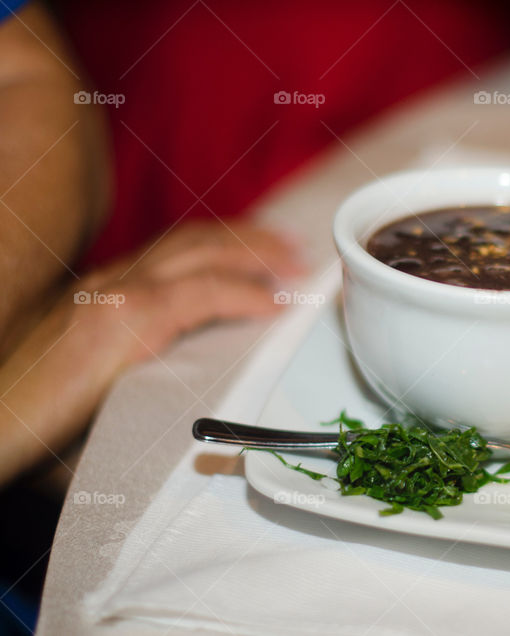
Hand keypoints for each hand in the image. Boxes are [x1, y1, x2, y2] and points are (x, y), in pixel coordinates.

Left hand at [0, 221, 305, 484]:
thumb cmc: (37, 429)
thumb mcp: (114, 431)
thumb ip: (168, 403)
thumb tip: (218, 406)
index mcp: (126, 320)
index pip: (208, 289)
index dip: (254, 294)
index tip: (288, 305)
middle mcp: (116, 287)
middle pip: (201, 248)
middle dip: (257, 247)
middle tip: (300, 256)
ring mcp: (103, 280)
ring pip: (182, 240)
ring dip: (234, 236)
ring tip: (274, 240)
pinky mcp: (93, 284)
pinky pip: (161, 250)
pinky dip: (203, 245)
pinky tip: (219, 255)